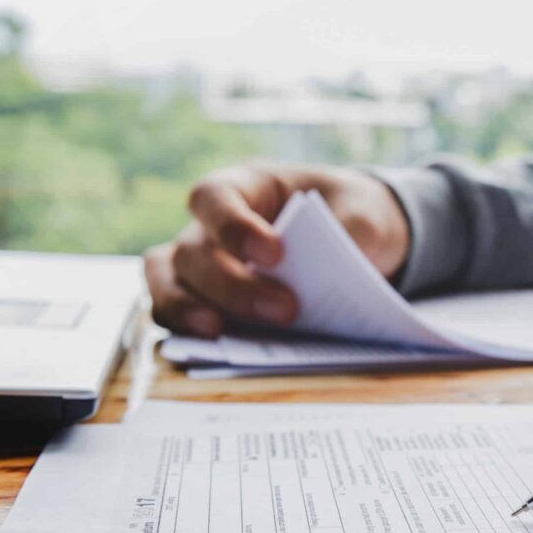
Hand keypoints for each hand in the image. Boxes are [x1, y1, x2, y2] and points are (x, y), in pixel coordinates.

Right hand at [144, 162, 409, 336]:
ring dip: (188, 309)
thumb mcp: (365, 215)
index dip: (234, 227)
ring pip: (167, 282)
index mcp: (248, 185)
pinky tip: (215, 347)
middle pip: (192, 251)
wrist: (357, 236)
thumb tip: (329, 273)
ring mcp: (204, 263)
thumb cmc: (351, 214)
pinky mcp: (208, 300)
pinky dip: (187, 330)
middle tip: (285, 310)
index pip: (214, 198)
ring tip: (219, 332)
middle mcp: (212, 224)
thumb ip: (351, 235)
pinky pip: (176, 312)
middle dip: (234, 286)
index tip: (275, 255)